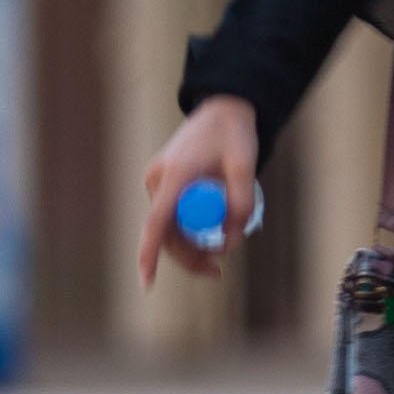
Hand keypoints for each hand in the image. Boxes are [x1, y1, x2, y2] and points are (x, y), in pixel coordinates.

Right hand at [139, 95, 259, 287]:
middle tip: (217, 272)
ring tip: (218, 258)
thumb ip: (241, 205)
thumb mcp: (246, 168)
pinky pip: (172, 217)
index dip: (149, 255)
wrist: (223, 110)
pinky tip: (210, 236)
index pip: (157, 223)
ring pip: (168, 228)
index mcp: (176, 174)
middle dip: (188, 257)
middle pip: (165, 233)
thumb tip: (230, 242)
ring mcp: (158, 182)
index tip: (146, 284)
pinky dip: (188, 231)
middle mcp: (159, 180)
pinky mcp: (164, 185)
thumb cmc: (235, 135)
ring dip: (190, 247)